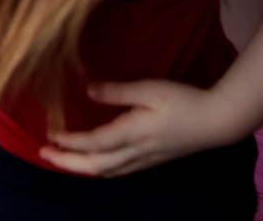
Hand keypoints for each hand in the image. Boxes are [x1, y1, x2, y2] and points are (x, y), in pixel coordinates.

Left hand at [38, 80, 241, 176]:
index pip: (93, 144)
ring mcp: (145, 160)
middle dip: (67, 162)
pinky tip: (94, 162)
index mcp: (133, 134)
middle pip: (95, 166)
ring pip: (106, 172)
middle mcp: (136, 152)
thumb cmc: (184, 100)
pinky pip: (118, 171)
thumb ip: (117, 91)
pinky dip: (99, 169)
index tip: (49, 135)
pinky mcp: (152, 160)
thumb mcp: (149, 89)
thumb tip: (88, 90)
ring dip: (80, 168)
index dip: (69, 142)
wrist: (218, 121)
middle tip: (44, 153)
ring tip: (61, 159)